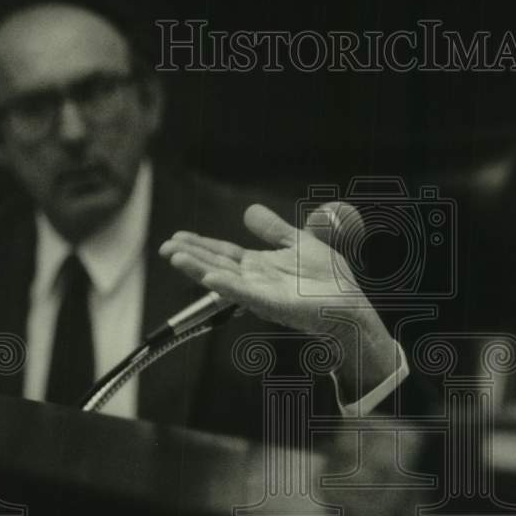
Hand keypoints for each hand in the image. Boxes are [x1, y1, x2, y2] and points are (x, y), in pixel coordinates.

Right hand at [158, 203, 397, 397]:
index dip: (200, 245)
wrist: (350, 304)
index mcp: (259, 267)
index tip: (176, 237)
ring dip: (199, 269)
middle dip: (191, 256)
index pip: (223, 254)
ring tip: (175, 257)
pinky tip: (211, 278)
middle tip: (165, 246)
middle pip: (217, 265)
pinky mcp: (275, 305)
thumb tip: (249, 210)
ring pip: (225, 279)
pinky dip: (229, 287)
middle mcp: (255, 281)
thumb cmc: (328, 279)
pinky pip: (248, 295)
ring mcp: (263, 294)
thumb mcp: (298, 243)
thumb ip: (273, 229)